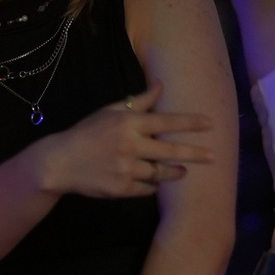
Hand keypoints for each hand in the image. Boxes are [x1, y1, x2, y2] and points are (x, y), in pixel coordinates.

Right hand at [43, 82, 214, 199]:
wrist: (61, 162)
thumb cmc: (87, 133)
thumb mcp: (110, 112)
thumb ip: (138, 101)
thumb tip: (161, 85)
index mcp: (128, 123)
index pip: (166, 120)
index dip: (190, 122)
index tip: (210, 124)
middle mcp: (130, 145)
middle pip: (170, 150)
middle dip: (194, 153)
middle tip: (213, 156)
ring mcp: (126, 169)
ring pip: (160, 172)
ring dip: (174, 172)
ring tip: (183, 171)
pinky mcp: (121, 188)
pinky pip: (146, 189)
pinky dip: (153, 185)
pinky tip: (155, 182)